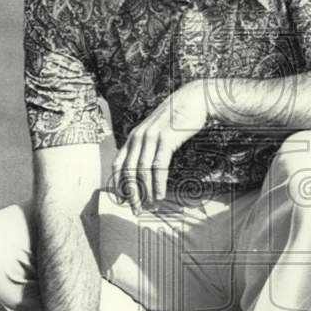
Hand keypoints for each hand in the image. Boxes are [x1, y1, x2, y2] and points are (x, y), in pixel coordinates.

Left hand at [111, 80, 208, 212]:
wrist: (192, 100)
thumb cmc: (176, 119)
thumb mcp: (156, 130)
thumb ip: (147, 145)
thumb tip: (143, 167)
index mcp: (133, 137)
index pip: (118, 164)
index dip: (117, 184)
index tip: (121, 200)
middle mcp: (138, 137)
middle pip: (129, 171)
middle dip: (132, 194)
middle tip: (136, 210)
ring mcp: (151, 137)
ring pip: (142, 171)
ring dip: (146, 191)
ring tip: (151, 205)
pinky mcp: (166, 139)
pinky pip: (159, 166)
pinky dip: (158, 183)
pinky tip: (160, 194)